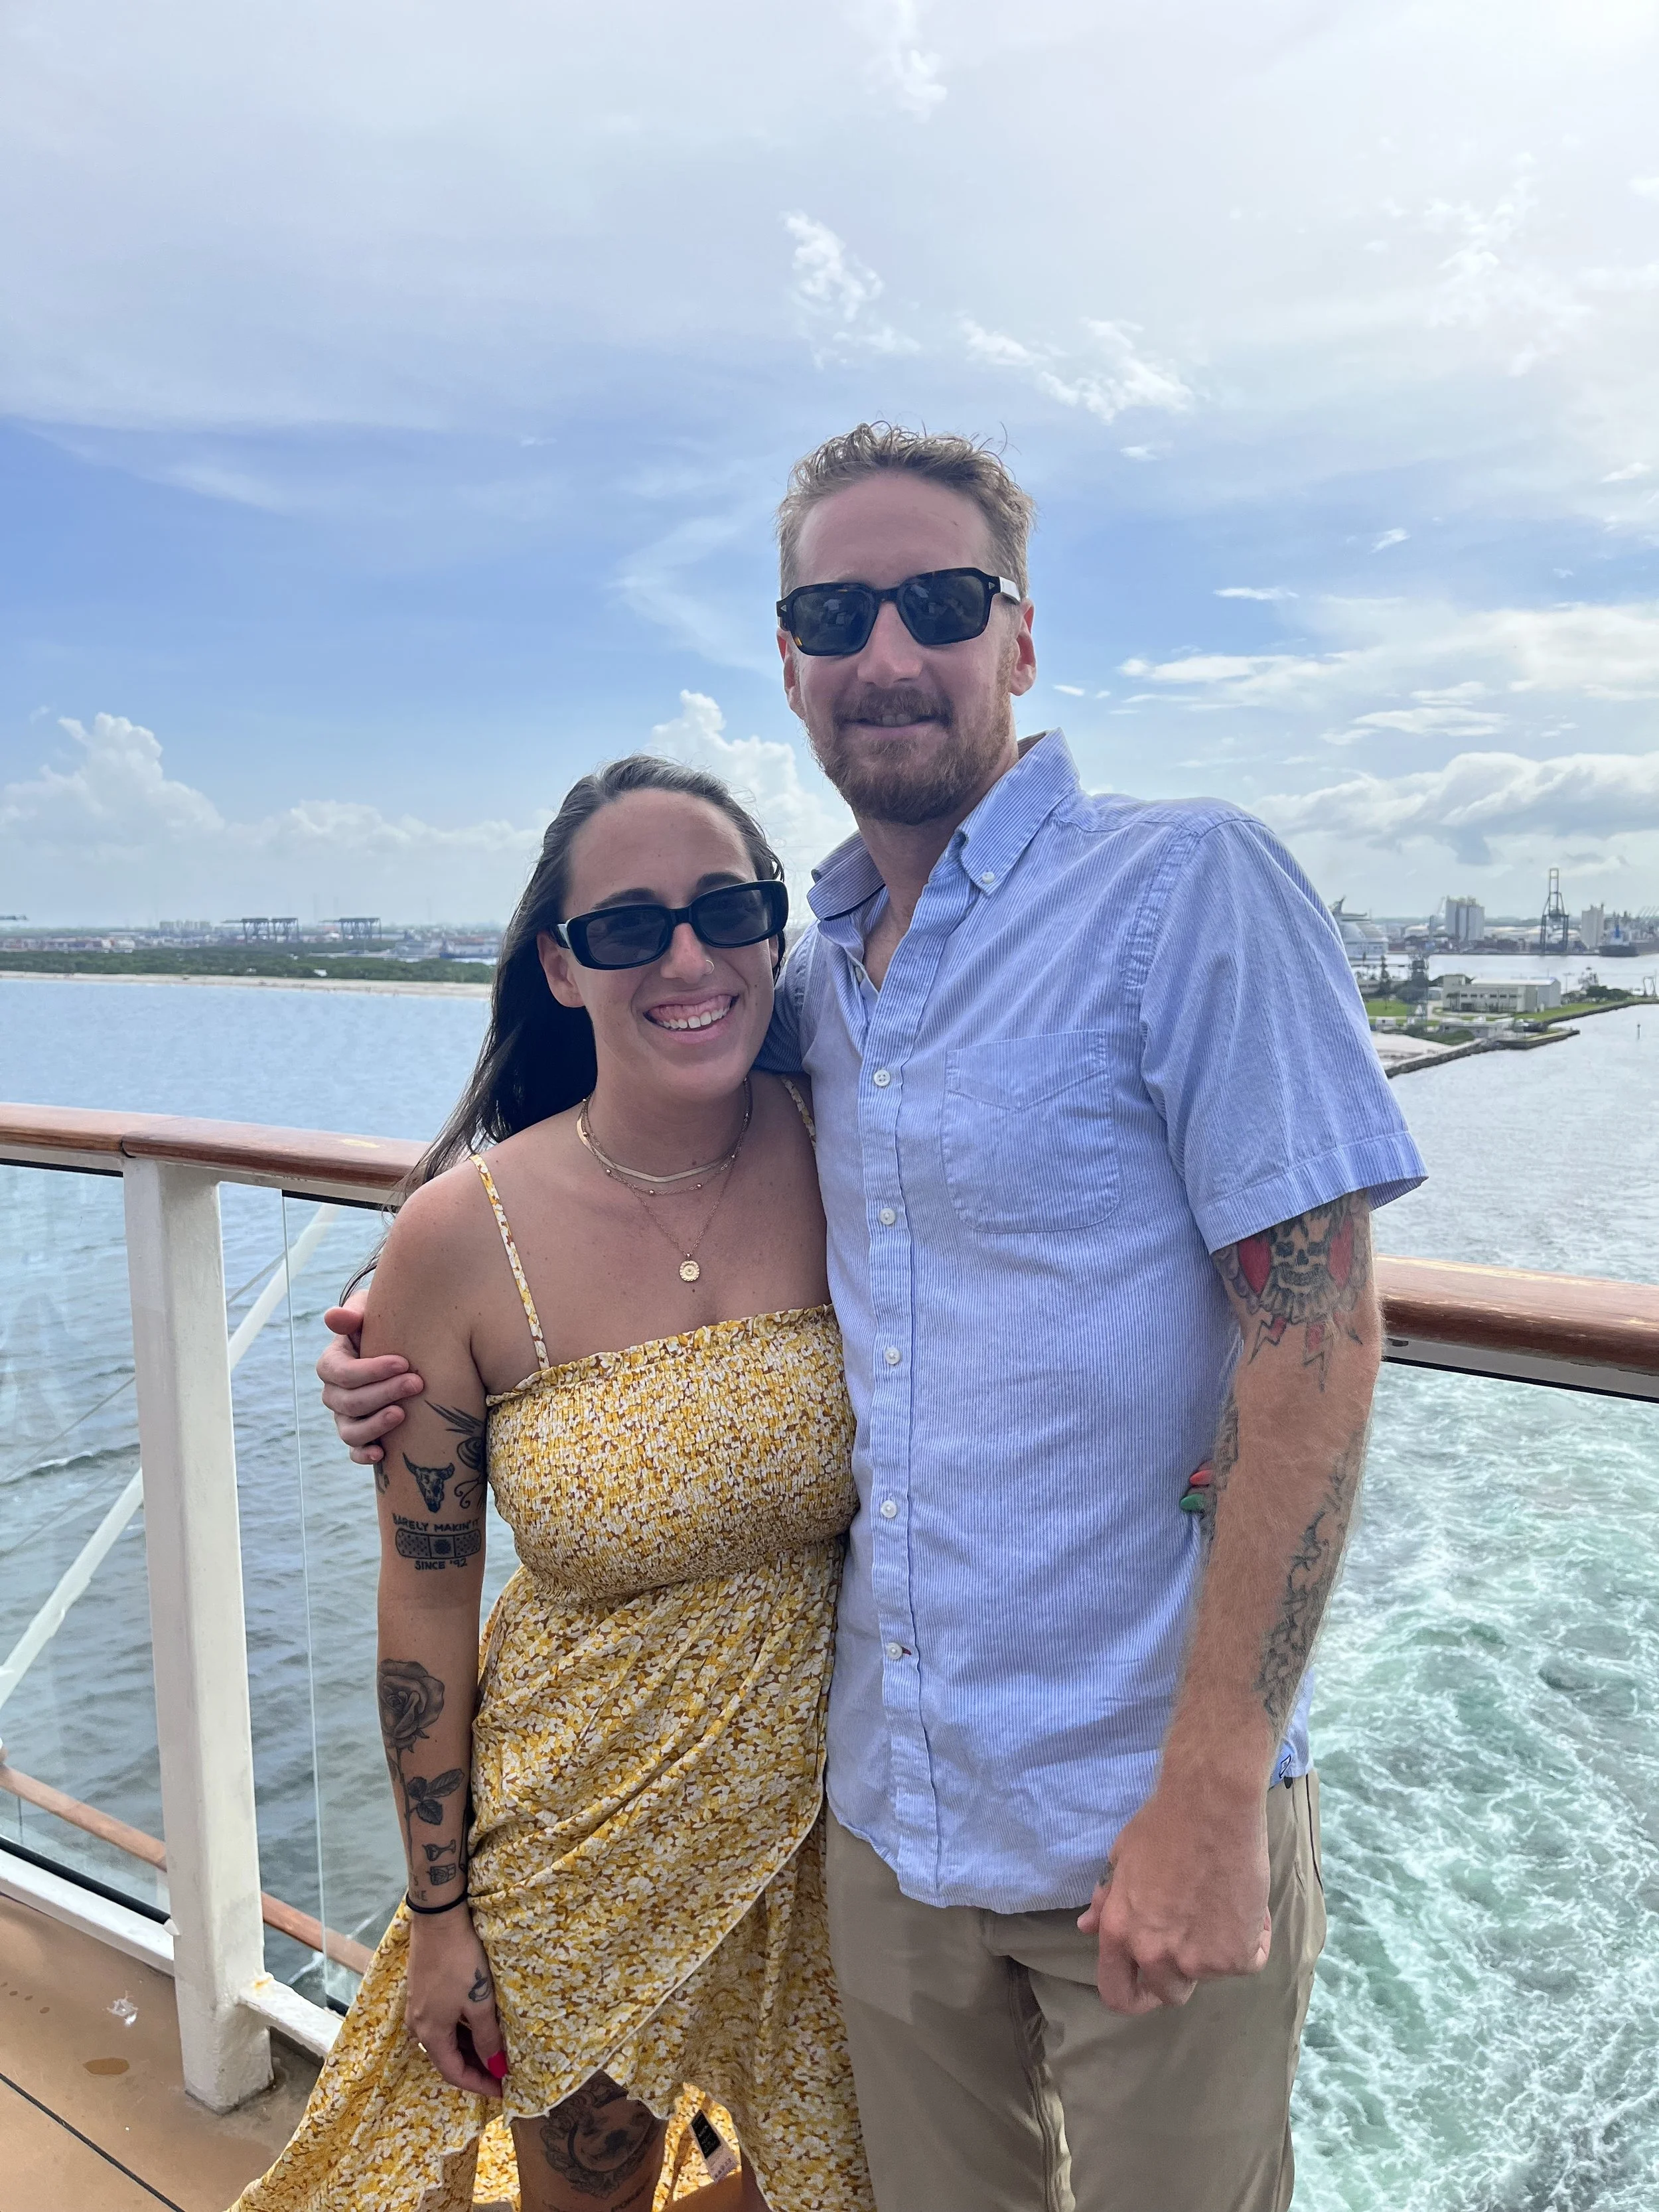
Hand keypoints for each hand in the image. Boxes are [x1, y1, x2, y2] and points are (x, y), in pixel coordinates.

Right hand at [317, 1296, 423, 1462]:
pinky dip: (365, 1455)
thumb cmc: (387, 1326)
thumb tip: (335, 1317)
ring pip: (350, 1431)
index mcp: (333, 1363)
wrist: (403, 1348)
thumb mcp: (373, 1312)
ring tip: (403, 1414)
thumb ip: (355, 1312)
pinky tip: (383, 1454)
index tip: (404, 1362)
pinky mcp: (360, 1437)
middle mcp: (334, 1393)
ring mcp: (345, 1418)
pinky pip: (355, 1452)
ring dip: (375, 1425)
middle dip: (384, 1393)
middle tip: (417, 1383)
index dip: (370, 1370)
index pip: (340, 1371)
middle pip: (349, 1401)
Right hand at [406, 1907, 505, 2097]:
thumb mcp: (480, 2001)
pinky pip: (441, 2024)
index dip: (478, 2085)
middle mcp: (418, 2026)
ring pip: (444, 2041)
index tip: (502, 2091)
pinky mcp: (421, 1992)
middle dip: (474, 2069)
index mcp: (430, 2033)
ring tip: (495, 2052)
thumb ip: (487, 2037)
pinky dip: (460, 2032)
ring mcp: (417, 2008)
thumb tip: (496, 2067)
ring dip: (468, 2050)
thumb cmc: (461, 1961)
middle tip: (501, 2073)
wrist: (439, 1918)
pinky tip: (478, 2026)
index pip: (453, 2073)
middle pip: (447, 2059)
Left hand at [1077, 1779, 1271, 2014]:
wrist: (1212, 1806)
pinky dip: (1253, 1937)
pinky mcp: (1238, 1957)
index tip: (1146, 1989)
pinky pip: (1249, 1960)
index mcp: (1120, 1932)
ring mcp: (1198, 1961)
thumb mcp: (1121, 1859)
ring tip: (1220, 1901)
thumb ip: (1107, 1901)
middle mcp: (1154, 1954)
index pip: (1117, 1992)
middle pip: (1168, 1994)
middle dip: (1180, 1973)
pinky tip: (1248, 1902)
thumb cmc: (1165, 1824)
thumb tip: (1086, 1927)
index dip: (1132, 1995)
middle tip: (1195, 1936)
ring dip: (1216, 1949)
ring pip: (1209, 1974)